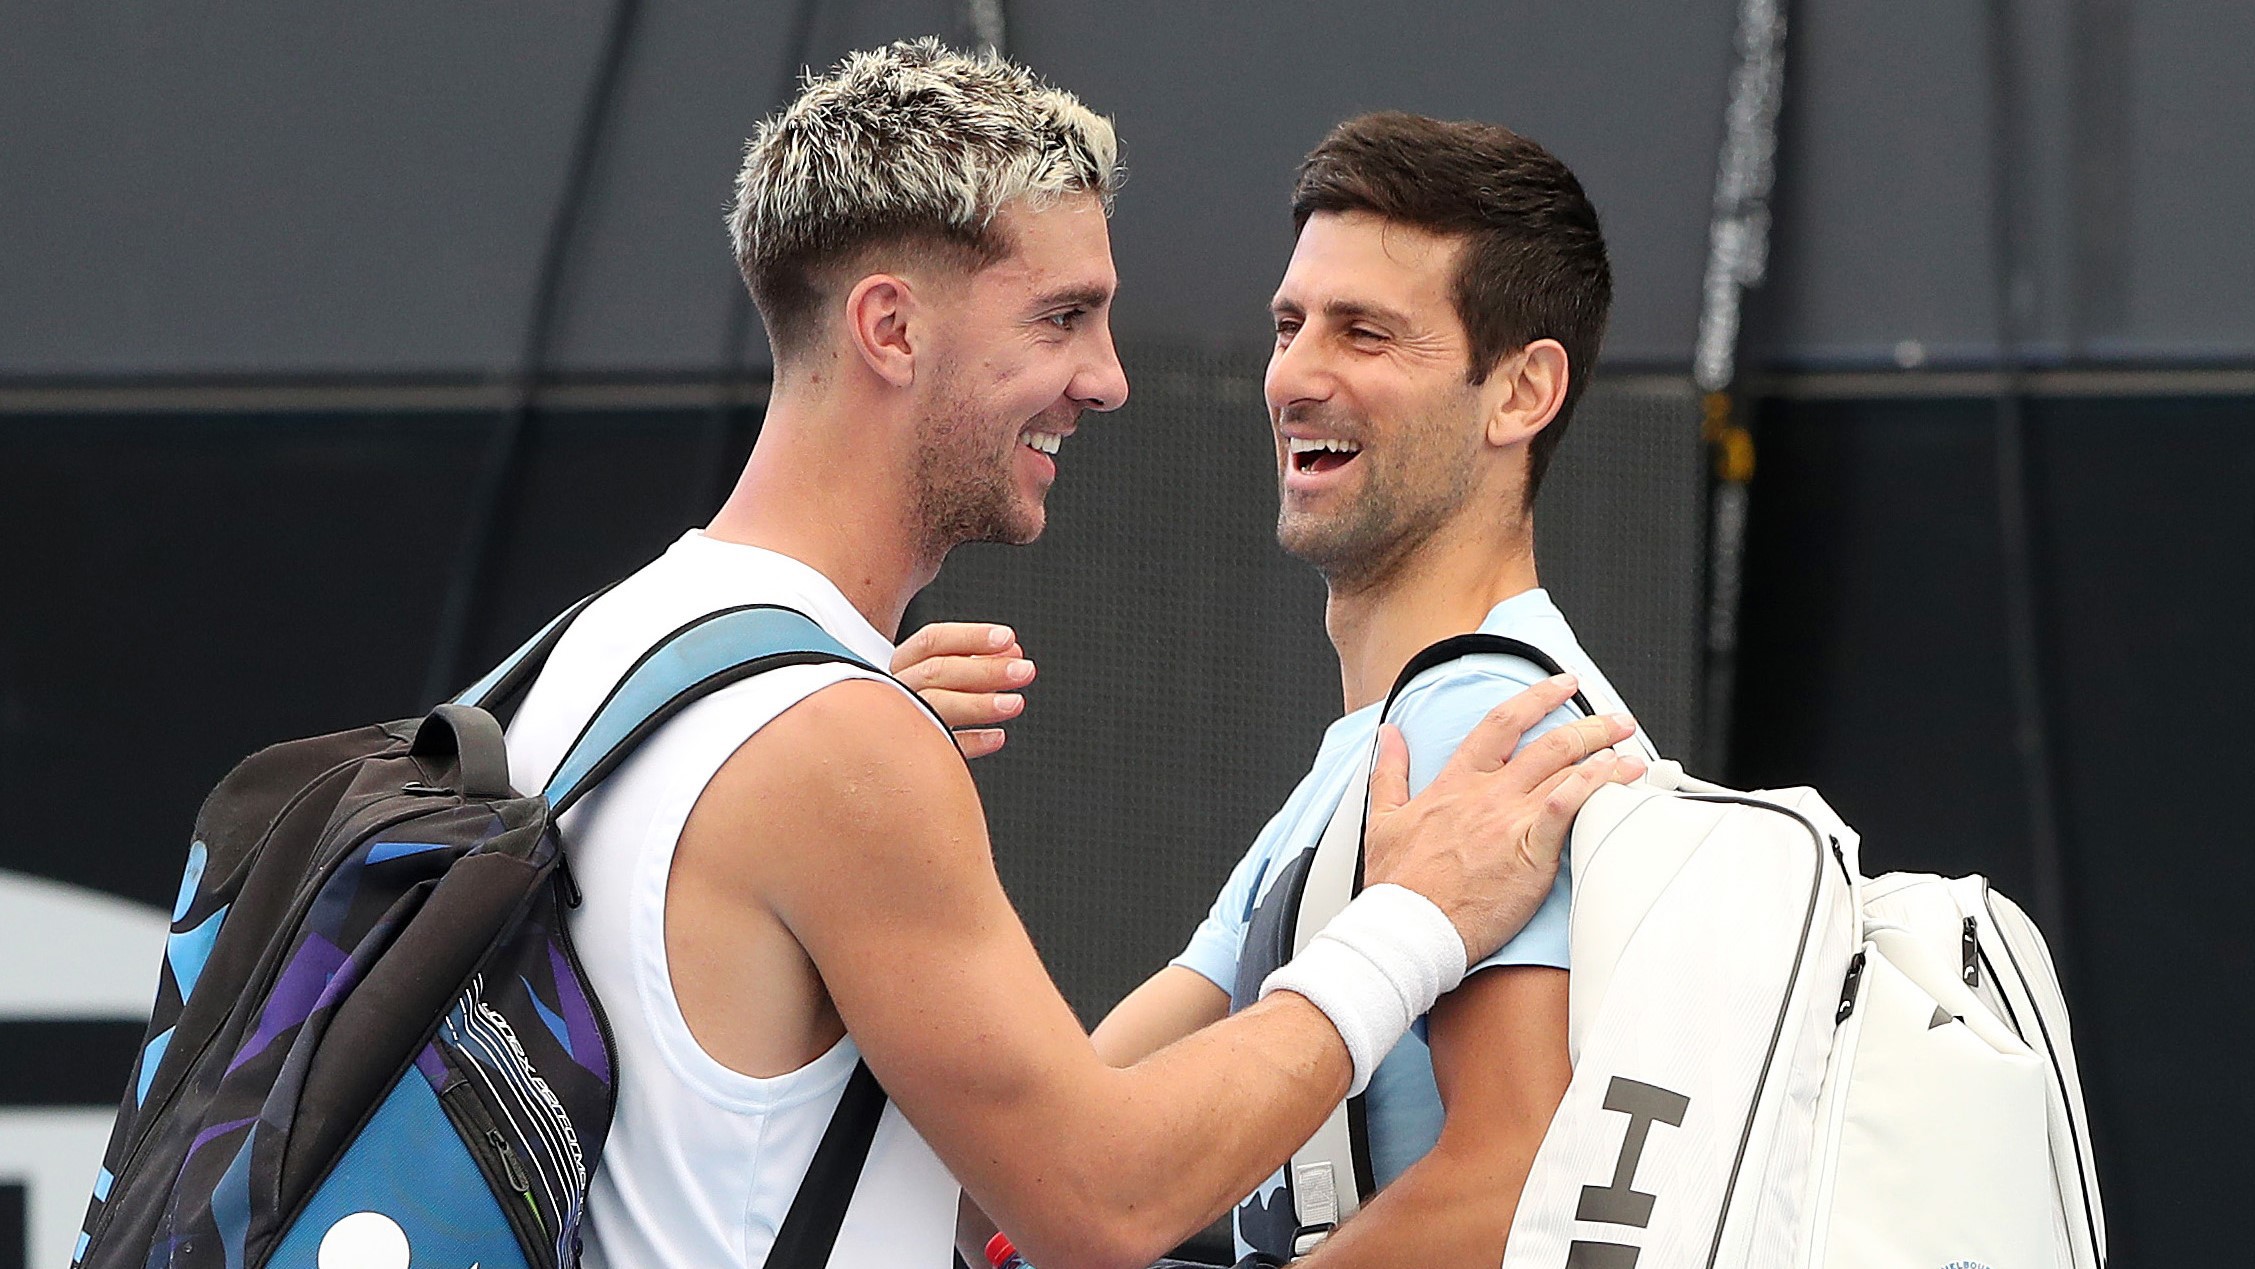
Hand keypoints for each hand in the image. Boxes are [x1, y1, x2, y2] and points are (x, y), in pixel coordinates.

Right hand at [890, 621, 1035, 758]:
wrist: (880, 751)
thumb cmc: (926, 702)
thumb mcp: (941, 675)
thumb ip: (973, 662)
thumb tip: (1011, 654)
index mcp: (903, 663)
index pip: (933, 640)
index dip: (972, 637)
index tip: (1007, 639)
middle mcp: (897, 688)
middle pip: (936, 671)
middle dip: (985, 669)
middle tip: (1023, 671)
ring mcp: (899, 721)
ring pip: (936, 706)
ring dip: (979, 704)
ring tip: (1014, 703)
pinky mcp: (910, 756)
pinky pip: (940, 747)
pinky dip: (972, 741)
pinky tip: (996, 737)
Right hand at [1363, 675, 1642, 963]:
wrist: (1409, 926)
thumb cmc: (1398, 884)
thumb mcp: (1382, 818)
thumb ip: (1389, 771)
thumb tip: (1389, 735)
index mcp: (1455, 783)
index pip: (1500, 723)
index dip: (1536, 698)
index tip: (1561, 685)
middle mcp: (1487, 794)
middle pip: (1548, 742)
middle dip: (1589, 723)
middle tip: (1615, 719)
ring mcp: (1509, 821)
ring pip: (1566, 771)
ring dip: (1605, 756)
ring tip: (1630, 752)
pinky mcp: (1530, 852)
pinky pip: (1569, 808)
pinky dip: (1595, 786)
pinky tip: (1617, 778)